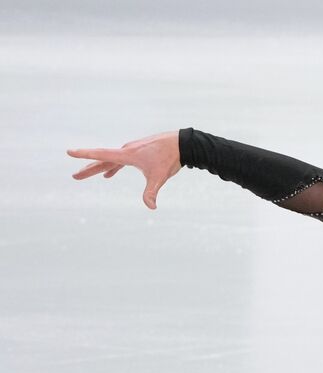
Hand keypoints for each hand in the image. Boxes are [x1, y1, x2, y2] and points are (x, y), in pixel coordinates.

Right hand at [67, 130, 181, 208]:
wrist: (181, 144)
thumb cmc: (169, 159)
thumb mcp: (159, 177)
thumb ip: (151, 192)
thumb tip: (151, 207)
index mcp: (126, 155)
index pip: (101, 155)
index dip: (84, 155)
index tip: (69, 152)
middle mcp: (126, 150)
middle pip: (102, 161)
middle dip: (88, 169)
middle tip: (74, 176)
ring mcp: (131, 150)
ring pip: (110, 160)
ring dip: (99, 168)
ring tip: (85, 174)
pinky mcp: (138, 151)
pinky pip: (120, 160)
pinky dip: (113, 168)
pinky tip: (109, 175)